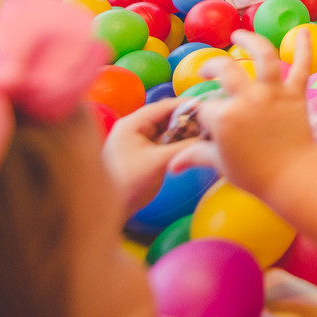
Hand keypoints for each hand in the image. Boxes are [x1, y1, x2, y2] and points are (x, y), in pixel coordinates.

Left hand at [101, 98, 198, 213]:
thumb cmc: (128, 183)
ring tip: (207, 135)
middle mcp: (136, 127)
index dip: (186, 105)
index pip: (163, 106)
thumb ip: (183, 148)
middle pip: (167, 117)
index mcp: (132, 123)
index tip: (209, 107)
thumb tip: (208, 138)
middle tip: (211, 124)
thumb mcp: (157, 162)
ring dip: (186, 132)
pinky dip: (180, 143)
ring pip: (169, 130)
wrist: (106, 210)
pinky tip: (195, 146)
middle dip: (189, 120)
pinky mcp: (146, 153)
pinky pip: (167, 142)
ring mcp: (141, 140)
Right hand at [171, 29, 315, 198]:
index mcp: (225, 117)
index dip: (204, 115)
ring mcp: (274, 93)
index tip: (206, 122)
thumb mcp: (220, 164)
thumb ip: (195, 156)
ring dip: (251, 41)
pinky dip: (304, 47)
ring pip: (264, 56)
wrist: (293, 177)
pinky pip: (302, 65)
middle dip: (212, 67)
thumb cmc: (254, 174)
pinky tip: (304, 30)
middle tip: (208, 70)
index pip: (207, 107)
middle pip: (226, 70)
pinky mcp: (296, 93)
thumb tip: (171, 165)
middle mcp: (248, 98)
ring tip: (240, 34)